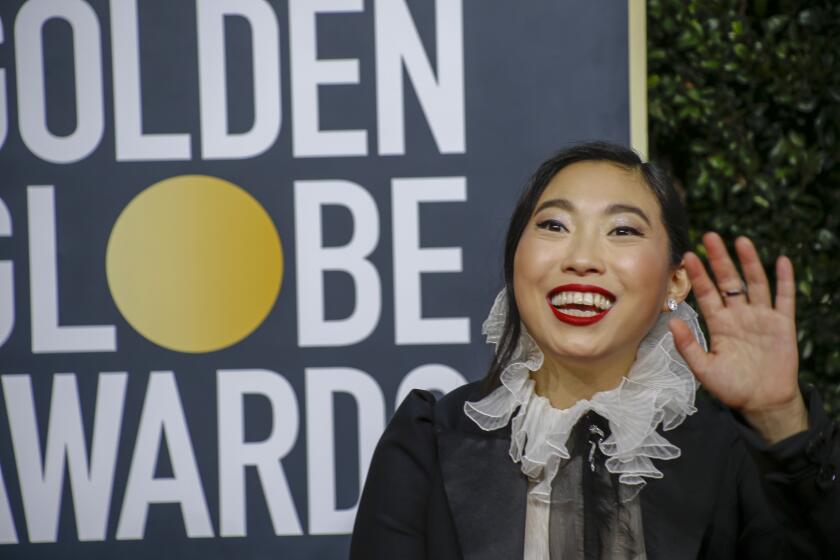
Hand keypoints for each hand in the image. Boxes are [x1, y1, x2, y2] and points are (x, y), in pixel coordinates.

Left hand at [669, 232, 807, 443]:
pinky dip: (784, 280)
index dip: (698, 275)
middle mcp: (739, 315)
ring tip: (741, 241)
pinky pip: (785, 298)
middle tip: (710, 236)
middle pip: (729, 281)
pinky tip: (781, 260)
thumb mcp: (704, 369)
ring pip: (755, 283)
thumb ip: (688, 346)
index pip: (707, 293)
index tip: (688, 256)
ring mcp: (761, 317)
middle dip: (719, 259)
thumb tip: (671, 322)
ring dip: (749, 262)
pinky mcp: (782, 324)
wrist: (763, 402)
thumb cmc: (731, 387)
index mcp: (719, 324)